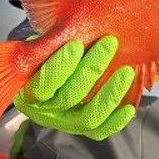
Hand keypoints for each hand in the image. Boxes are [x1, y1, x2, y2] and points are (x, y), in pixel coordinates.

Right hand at [13, 36, 135, 140]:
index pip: (42, 86)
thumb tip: (63, 28)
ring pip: (88, 117)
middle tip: (109, 43)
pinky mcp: (86, 127)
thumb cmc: (51, 51)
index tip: (75, 44)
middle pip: (68, 98)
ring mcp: (66, 122)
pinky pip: (102, 130)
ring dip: (109, 93)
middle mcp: (46, 112)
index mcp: (29, 92)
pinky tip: (130, 106)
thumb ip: (47, 42)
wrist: (60, 64)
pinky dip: (117, 120)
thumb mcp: (42, 44)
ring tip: (127, 71)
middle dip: (91, 69)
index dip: (59, 67)